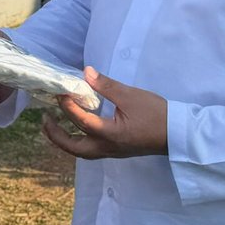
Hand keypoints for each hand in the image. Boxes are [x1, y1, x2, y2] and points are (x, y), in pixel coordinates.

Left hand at [40, 67, 167, 158]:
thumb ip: (107, 86)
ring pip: (81, 151)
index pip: (80, 120)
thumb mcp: (131, 96)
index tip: (59, 91)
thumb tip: (86, 72)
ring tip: (54, 126)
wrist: (179, 134)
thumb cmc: (157, 114)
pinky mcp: (118, 150)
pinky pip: (91, 149)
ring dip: (65, 140)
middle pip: (73, 147)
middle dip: (56, 135)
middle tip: (44, 119)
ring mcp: (113, 152)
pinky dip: (79, 140)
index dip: (67, 105)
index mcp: (109, 135)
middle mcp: (107, 147)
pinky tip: (78, 129)